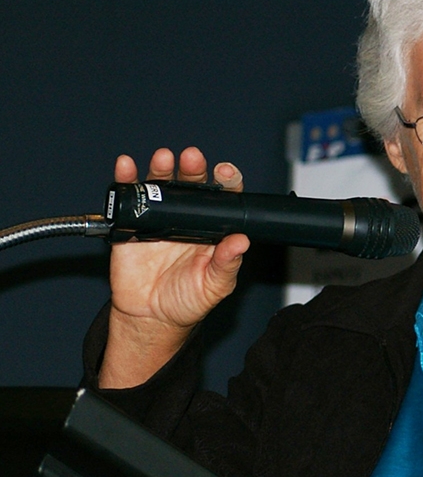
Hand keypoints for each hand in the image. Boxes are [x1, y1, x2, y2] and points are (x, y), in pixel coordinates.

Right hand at [100, 147, 250, 387]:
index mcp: (212, 229)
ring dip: (162, 168)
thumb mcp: (214, 286)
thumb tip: (242, 242)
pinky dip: (126, 179)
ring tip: (164, 158)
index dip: (225, 182)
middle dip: (194, 168)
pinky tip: (126, 166)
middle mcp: (187, 218)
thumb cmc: (188, 301)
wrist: (151, 317)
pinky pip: (128, 199)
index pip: (222, 198)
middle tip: (193, 158)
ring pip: (162, 185)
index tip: (225, 174)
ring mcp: (159, 219)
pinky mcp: (131, 226)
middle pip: (192, 184)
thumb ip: (227, 264)